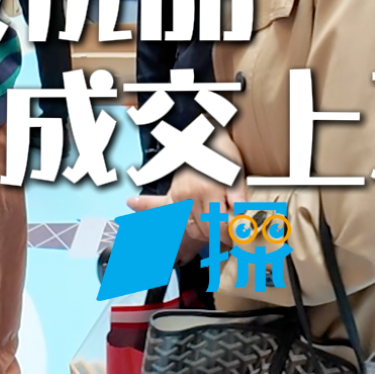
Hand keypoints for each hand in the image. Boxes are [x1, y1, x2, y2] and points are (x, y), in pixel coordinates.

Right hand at [125, 134, 245, 264]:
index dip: (231, 235)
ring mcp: (178, 196)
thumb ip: (238, 198)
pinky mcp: (171, 194)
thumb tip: (242, 220)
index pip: (219, 226)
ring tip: (214, 231)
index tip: (239, 238)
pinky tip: (132, 206)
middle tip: (231, 237)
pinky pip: (158, 207)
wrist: (206, 135)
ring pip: (189, 228)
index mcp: (208, 191)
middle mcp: (190, 196)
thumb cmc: (222, 154)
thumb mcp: (237, 174)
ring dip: (202, 234)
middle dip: (219, 236)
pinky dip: (146, 209)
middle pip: (204, 231)